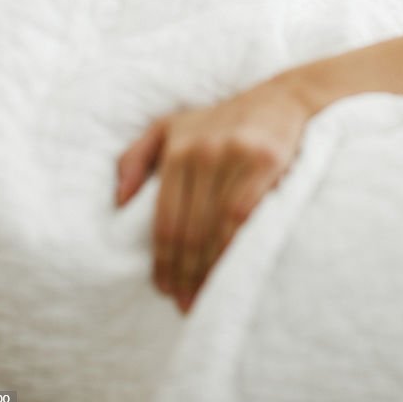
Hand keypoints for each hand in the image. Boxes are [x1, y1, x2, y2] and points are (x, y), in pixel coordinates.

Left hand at [115, 76, 314, 312]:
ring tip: (207, 296)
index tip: (164, 290)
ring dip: (210, 268)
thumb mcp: (172, 126)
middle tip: (186, 304)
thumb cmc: (225, 119)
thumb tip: (118, 202)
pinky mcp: (264, 161)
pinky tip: (233, 268)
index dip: (163, 261)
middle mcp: (201, 153)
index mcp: (176, 150)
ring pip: (215, 227)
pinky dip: (235, 247)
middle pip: (188, 229)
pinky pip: (243, 215)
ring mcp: (233, 156)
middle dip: (185, 273)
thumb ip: (137, 157)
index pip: (164, 219)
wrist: (284, 97)